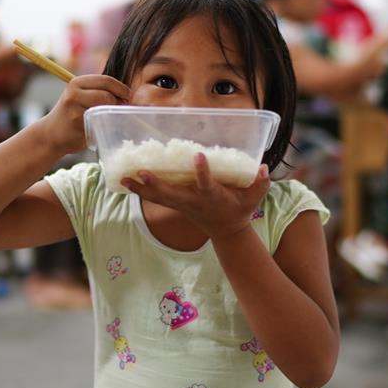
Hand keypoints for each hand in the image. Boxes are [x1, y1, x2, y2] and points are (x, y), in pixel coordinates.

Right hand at [40, 74, 130, 153]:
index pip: (106, 80)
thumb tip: (128, 95)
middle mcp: (74, 93)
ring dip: (111, 114)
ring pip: (104, 108)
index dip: (121, 89)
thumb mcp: (81, 96)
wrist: (51, 134)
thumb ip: (99, 91)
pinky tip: (99, 128)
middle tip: (119, 111)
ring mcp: (74, 108)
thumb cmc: (72, 115)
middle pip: (107, 94)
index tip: (129, 97)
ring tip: (108, 119)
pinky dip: (104, 126)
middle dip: (118, 103)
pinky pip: (100, 123)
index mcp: (77, 82)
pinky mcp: (76, 124)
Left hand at [121, 153, 270, 240]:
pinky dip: (140, 191)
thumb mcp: (254, 199)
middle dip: (156, 185)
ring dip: (141, 188)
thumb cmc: (240, 210)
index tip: (198, 156)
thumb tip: (264, 167)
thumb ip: (260, 183)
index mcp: (212, 197)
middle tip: (140, 173)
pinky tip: (125, 182)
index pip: (207, 184)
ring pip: (158, 198)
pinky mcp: (174, 204)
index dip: (203, 172)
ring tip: (123, 178)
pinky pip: (154, 199)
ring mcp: (181, 205)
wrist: (226, 231)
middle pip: (172, 194)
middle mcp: (193, 201)